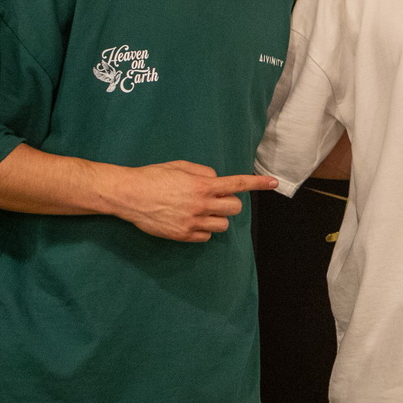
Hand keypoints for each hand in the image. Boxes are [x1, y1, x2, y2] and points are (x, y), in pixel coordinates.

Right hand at [106, 161, 280, 241]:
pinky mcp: (183, 235)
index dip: (258, 184)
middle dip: (230, 203)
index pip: (237, 184)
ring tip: (201, 210)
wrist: (129, 195)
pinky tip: (190, 220)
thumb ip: (203, 173)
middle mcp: (201, 204)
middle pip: (234, 209)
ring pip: (222, 225)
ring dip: (217, 217)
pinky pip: (206, 236)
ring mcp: (192, 222)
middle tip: (216, 199)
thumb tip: (216, 181)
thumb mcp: (180, 166)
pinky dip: (204, 229)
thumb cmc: (153, 176)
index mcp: (202, 185)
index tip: (273, 183)